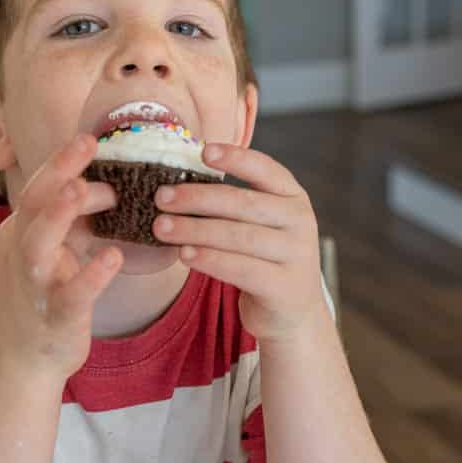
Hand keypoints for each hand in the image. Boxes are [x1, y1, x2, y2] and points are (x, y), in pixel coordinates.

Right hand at [0, 134, 121, 379]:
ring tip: (82, 189)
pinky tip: (113, 257)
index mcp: (22, 233)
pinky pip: (71, 293)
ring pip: (39, 244)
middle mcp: (23, 253)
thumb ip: (70, 220)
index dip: (62, 163)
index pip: (40, 188)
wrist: (23, 360)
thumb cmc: (41, 298)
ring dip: (58, 215)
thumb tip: (100, 186)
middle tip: (87, 142)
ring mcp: (35, 285)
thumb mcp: (52, 252)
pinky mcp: (54, 316)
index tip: (91, 142)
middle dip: (57, 170)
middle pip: (34, 203)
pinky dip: (91, 275)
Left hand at [152, 143, 326, 345]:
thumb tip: (177, 186)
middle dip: (197, 199)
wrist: (292, 312)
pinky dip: (209, 259)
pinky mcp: (283, 287)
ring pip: (238, 236)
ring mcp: (296, 255)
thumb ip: (233, 205)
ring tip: (161, 227)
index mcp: (293, 197)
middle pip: (243, 204)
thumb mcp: (260, 225)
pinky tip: (183, 254)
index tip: (202, 150)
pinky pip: (241, 269)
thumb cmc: (263, 259)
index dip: (235, 158)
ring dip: (194, 230)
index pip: (265, 169)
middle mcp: (300, 222)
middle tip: (161, 197)